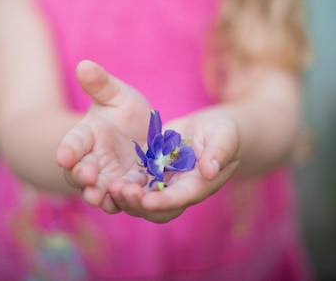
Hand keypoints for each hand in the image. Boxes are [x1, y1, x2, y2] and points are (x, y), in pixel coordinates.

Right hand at [56, 60, 150, 211]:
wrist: (143, 137)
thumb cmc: (124, 111)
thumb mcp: (116, 95)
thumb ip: (101, 84)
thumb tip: (84, 64)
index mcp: (85, 136)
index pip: (72, 143)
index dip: (67, 150)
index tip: (63, 156)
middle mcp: (92, 161)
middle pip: (81, 173)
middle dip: (82, 177)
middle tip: (87, 178)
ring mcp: (108, 179)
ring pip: (101, 191)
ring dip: (102, 194)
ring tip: (106, 195)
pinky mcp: (128, 191)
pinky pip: (124, 200)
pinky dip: (126, 201)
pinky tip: (134, 198)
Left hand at [108, 108, 242, 222]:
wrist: (212, 128)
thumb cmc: (224, 131)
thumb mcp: (224, 135)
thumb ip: (219, 151)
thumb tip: (210, 170)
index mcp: (200, 185)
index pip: (182, 198)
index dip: (164, 201)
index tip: (147, 201)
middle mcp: (180, 189)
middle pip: (158, 208)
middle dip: (139, 204)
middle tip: (121, 192)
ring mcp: (165, 182)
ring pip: (143, 198)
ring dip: (127, 197)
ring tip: (112, 187)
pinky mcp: (152, 170)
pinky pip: (135, 181)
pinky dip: (123, 182)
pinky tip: (110, 178)